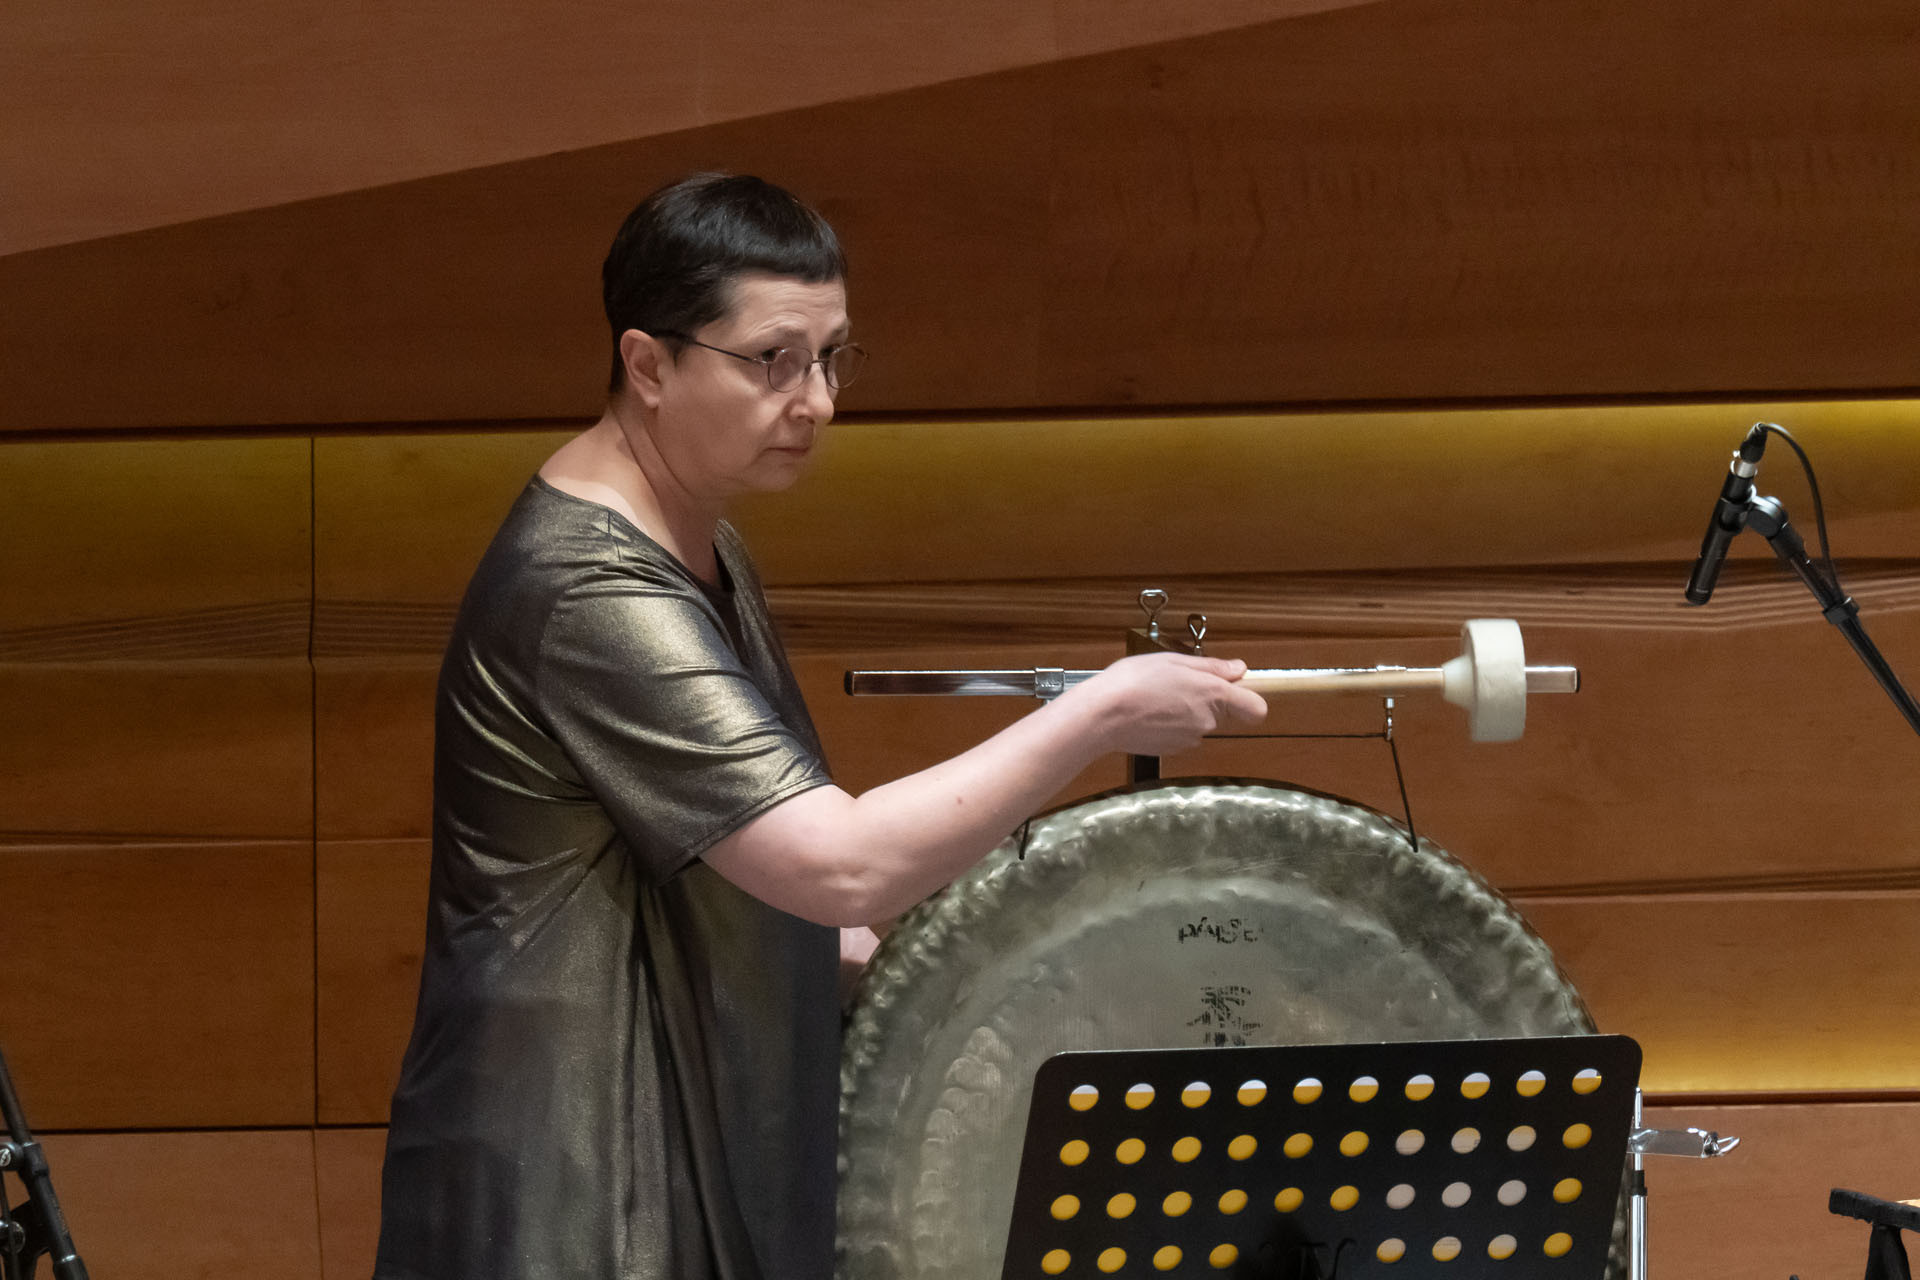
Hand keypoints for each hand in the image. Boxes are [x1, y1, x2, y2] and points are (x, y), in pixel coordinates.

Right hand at [1074, 652, 1268, 756]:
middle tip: (1176, 682)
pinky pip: (1180, 735)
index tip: (1232, 687)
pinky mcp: (1172, 750)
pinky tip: (1148, 713)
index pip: (1256, 709)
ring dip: (1185, 712)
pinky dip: (1169, 725)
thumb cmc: (1135, 681)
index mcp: (1213, 695)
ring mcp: (1190, 740)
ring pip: (1199, 724)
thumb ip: (1212, 667)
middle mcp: (1208, 722)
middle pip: (1222, 713)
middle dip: (1205, 699)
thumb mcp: (1174, 661)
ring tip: (1156, 697)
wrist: (1102, 715)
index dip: (1248, 698)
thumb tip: (1239, 670)